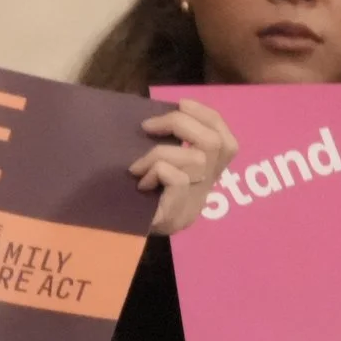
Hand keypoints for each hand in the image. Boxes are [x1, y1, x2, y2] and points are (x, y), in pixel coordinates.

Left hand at [134, 99, 235, 236]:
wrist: (111, 236)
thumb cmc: (129, 197)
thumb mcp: (153, 166)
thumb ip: (167, 146)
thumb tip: (158, 114)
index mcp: (205, 180)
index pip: (228, 143)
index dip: (208, 117)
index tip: (182, 103)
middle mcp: (205, 194)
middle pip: (215, 144)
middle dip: (182, 123)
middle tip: (149, 126)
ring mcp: (192, 207)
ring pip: (196, 160)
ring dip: (161, 152)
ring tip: (138, 165)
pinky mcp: (174, 218)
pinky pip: (177, 178)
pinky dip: (156, 171)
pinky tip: (140, 183)